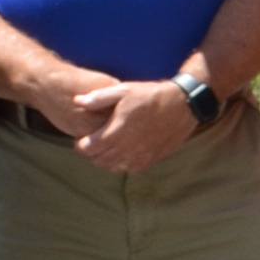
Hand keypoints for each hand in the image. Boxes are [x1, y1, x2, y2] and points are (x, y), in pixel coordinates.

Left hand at [69, 76, 196, 176]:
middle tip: (95, 142)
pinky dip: (124, 165)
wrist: (182, 104)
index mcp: (115, 131)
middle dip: (93, 153)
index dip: (81, 145)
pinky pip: (130, 170)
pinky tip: (126, 152)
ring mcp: (140, 156)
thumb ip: (98, 98)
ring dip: (107, 160)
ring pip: (113, 167)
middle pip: (98, 160)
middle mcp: (126, 148)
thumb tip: (76, 101)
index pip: (87, 149)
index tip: (83, 138)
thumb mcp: (123, 90)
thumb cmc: (151, 95)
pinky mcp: (151, 159)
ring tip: (110, 148)